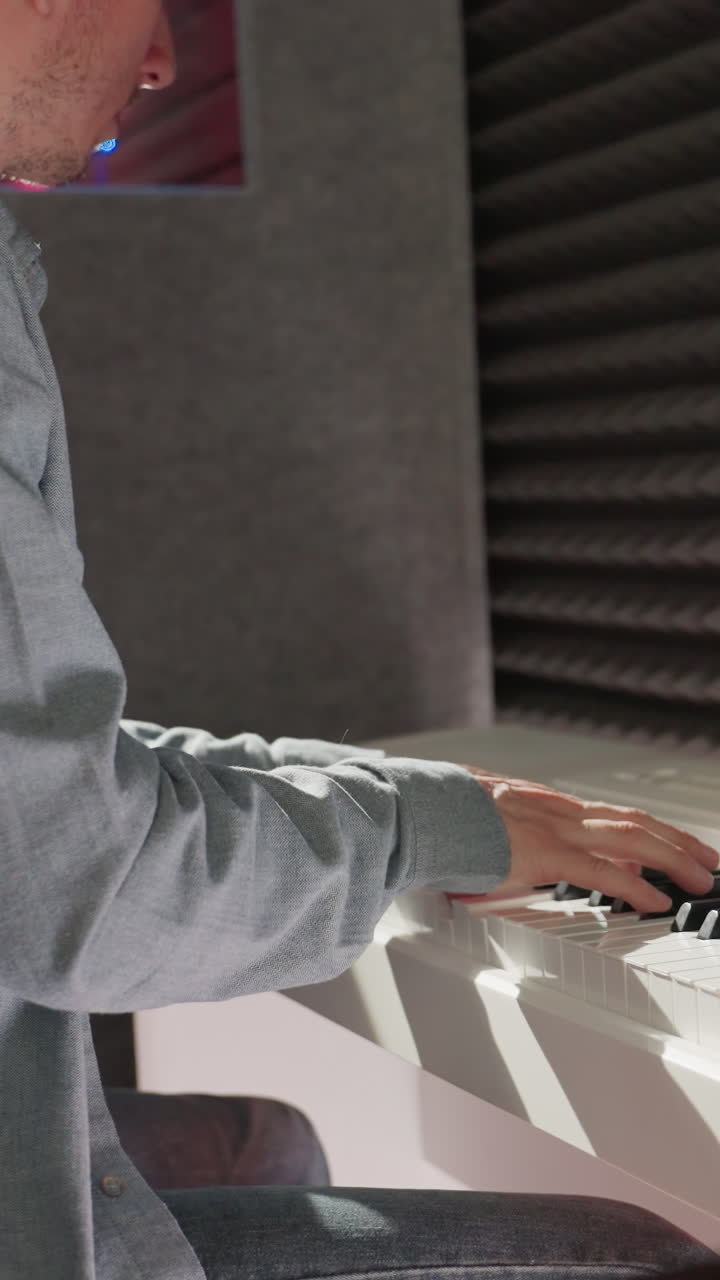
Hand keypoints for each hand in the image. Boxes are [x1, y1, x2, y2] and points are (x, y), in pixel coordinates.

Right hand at [453, 765, 718, 914]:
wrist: (412, 808)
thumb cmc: (433, 816)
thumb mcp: (478, 819)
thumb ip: (502, 834)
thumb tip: (505, 853)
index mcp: (541, 803)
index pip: (609, 814)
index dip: (647, 829)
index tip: (672, 844)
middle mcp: (554, 810)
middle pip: (632, 821)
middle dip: (676, 841)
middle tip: (708, 859)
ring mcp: (550, 828)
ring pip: (629, 838)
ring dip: (673, 858)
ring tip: (700, 877)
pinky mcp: (540, 853)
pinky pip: (600, 872)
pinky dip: (635, 887)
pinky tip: (657, 901)